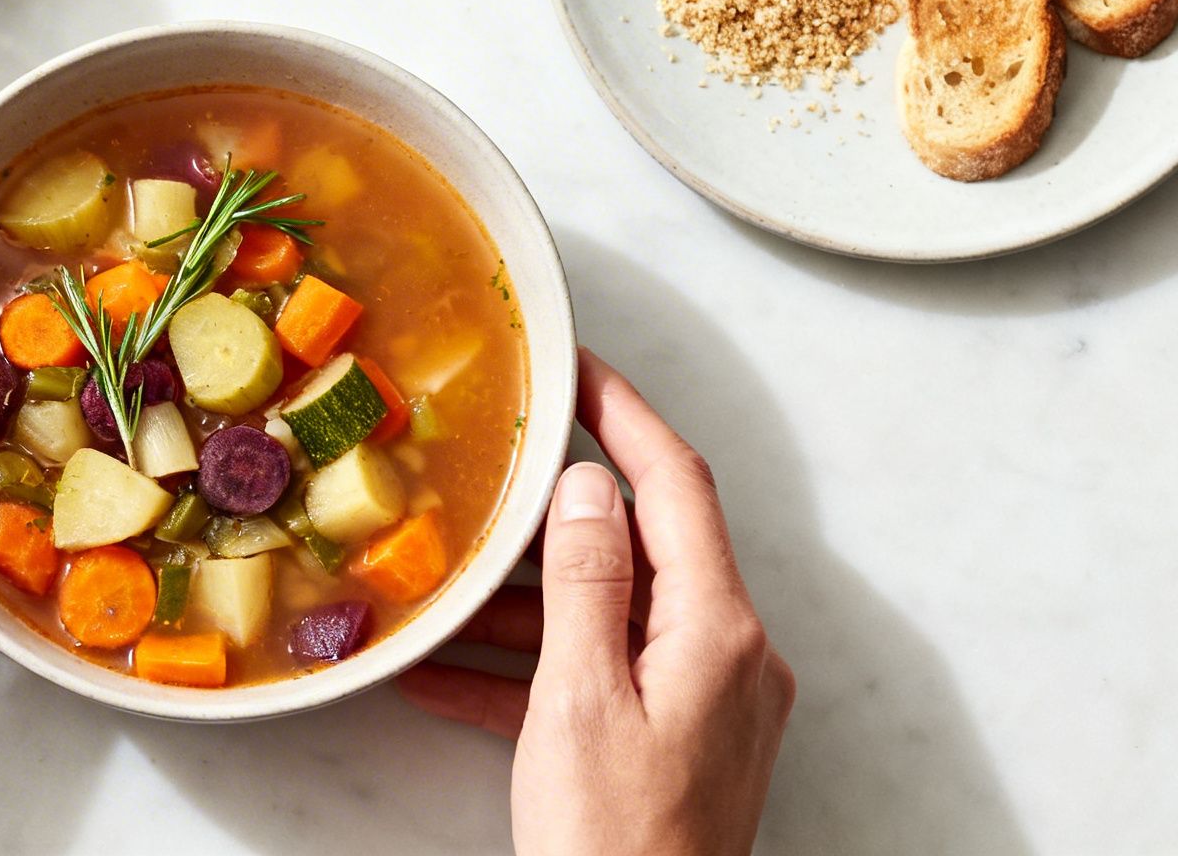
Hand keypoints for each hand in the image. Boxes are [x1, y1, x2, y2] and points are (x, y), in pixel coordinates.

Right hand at [398, 349, 794, 854]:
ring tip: (448, 593)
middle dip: (555, 518)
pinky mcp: (679, 742)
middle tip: (491, 480)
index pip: (675, 486)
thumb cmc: (614, 848)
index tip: (577, 369)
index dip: (624, 416)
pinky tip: (453, 676)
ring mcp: (708, 702)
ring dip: (530, 604)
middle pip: (643, 547)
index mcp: (717, 633)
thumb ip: (584, 584)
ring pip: (614, 615)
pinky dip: (538, 668)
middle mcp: (729, 657)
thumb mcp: (577, 703)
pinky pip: (606, 676)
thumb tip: (586, 488)